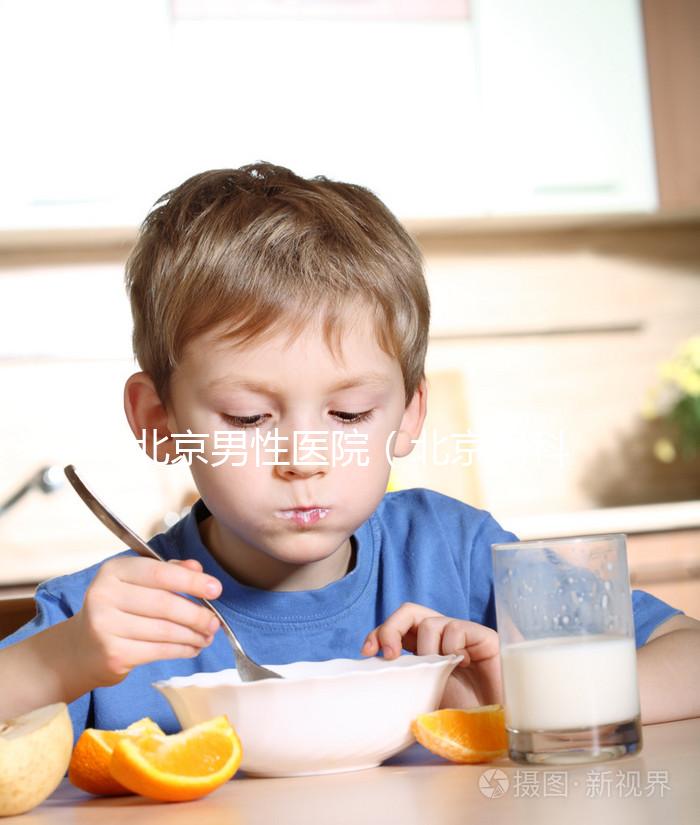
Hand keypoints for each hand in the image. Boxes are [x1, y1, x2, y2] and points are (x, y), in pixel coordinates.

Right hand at [73, 556, 221, 687]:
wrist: (81, 648)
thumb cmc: (118, 608)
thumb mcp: (137, 581)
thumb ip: (168, 571)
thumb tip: (197, 568)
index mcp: (114, 570)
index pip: (160, 573)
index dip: (191, 581)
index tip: (216, 590)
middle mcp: (105, 595)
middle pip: (164, 604)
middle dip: (196, 614)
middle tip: (215, 622)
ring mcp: (106, 626)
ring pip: (164, 630)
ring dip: (192, 635)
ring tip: (208, 636)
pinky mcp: (113, 654)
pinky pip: (158, 651)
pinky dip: (181, 650)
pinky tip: (192, 647)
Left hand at [360, 602, 502, 708]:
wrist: (496, 729)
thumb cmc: (460, 718)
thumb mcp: (421, 699)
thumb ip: (403, 684)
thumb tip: (373, 679)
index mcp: (423, 649)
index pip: (396, 627)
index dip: (379, 634)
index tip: (367, 653)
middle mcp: (441, 637)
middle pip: (408, 612)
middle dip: (391, 628)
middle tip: (389, 655)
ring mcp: (462, 635)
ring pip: (431, 622)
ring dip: (427, 650)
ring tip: (440, 671)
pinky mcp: (483, 637)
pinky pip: (456, 629)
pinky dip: (452, 648)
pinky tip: (464, 665)